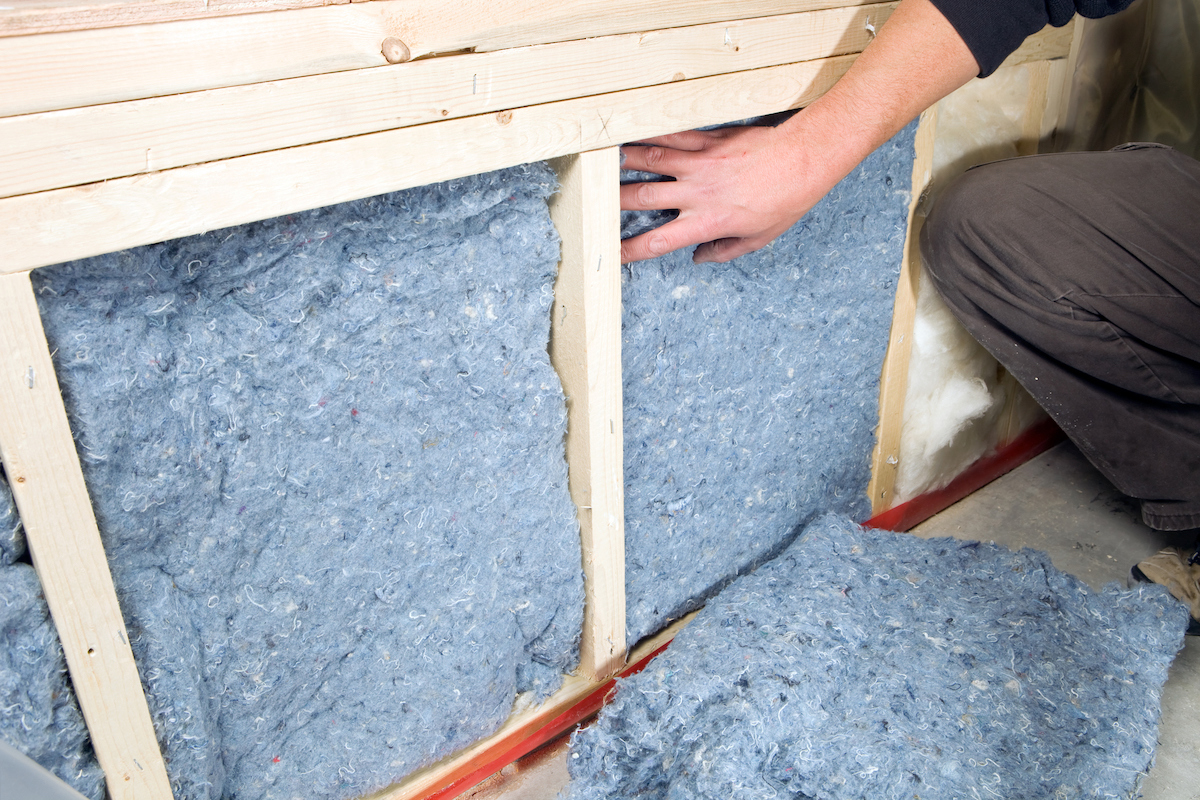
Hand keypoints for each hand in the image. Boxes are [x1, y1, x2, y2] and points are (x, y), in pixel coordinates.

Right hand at [620, 122, 826, 263]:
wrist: (803, 160)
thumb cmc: (785, 200)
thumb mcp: (758, 238)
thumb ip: (724, 251)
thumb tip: (700, 258)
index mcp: (707, 222)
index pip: (659, 241)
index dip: (631, 251)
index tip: (613, 255)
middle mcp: (697, 193)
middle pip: (643, 197)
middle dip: (613, 202)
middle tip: (593, 204)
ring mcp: (700, 164)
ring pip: (651, 161)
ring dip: (623, 162)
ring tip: (600, 163)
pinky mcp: (709, 141)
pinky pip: (672, 137)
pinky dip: (650, 134)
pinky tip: (632, 132)